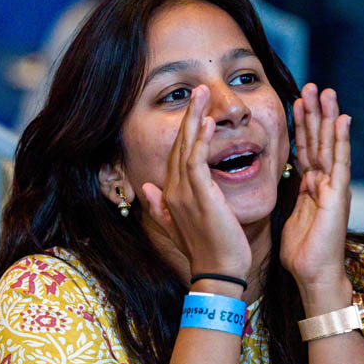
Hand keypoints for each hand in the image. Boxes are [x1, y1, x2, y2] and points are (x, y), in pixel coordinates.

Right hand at [141, 85, 251, 281]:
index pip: (175, 155)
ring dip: (195, 118)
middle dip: (189, 115)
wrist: (218, 274)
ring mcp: (184, 193)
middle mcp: (173, 191)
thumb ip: (161, 207)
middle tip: (199, 89)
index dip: (183, 130)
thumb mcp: (180, 226)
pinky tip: (207, 123)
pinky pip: (197, 162)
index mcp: (171, 195)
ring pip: (186, 147)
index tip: (194, 107)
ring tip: (203, 94)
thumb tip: (146, 188)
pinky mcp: (200, 196)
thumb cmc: (208, 251)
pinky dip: (201, 141)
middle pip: (178, 144)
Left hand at [279, 85, 351, 300]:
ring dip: (327, 117)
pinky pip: (339, 162)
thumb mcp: (292, 215)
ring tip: (326, 91)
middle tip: (311, 86)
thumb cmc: (303, 252)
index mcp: (312, 186)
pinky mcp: (339, 194)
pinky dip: (340, 140)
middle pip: (318, 140)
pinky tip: (341, 119)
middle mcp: (326, 182)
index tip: (296, 102)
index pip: (305, 149)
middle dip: (314, 113)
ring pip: (329, 144)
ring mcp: (334, 186)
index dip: (301, 126)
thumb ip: (296, 195)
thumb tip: (297, 179)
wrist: (313, 274)